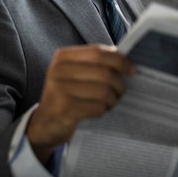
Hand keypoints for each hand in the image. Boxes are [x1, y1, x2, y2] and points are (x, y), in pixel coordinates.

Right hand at [26, 44, 134, 162]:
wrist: (45, 124)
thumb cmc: (67, 96)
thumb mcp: (75, 74)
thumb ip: (95, 65)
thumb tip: (126, 62)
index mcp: (63, 57)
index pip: (98, 52)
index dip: (120, 60)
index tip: (132, 70)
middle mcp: (58, 70)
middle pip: (103, 72)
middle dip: (119, 84)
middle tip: (121, 92)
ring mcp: (59, 90)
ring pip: (103, 91)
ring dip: (112, 99)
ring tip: (110, 103)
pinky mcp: (64, 109)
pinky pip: (97, 107)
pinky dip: (103, 110)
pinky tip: (99, 111)